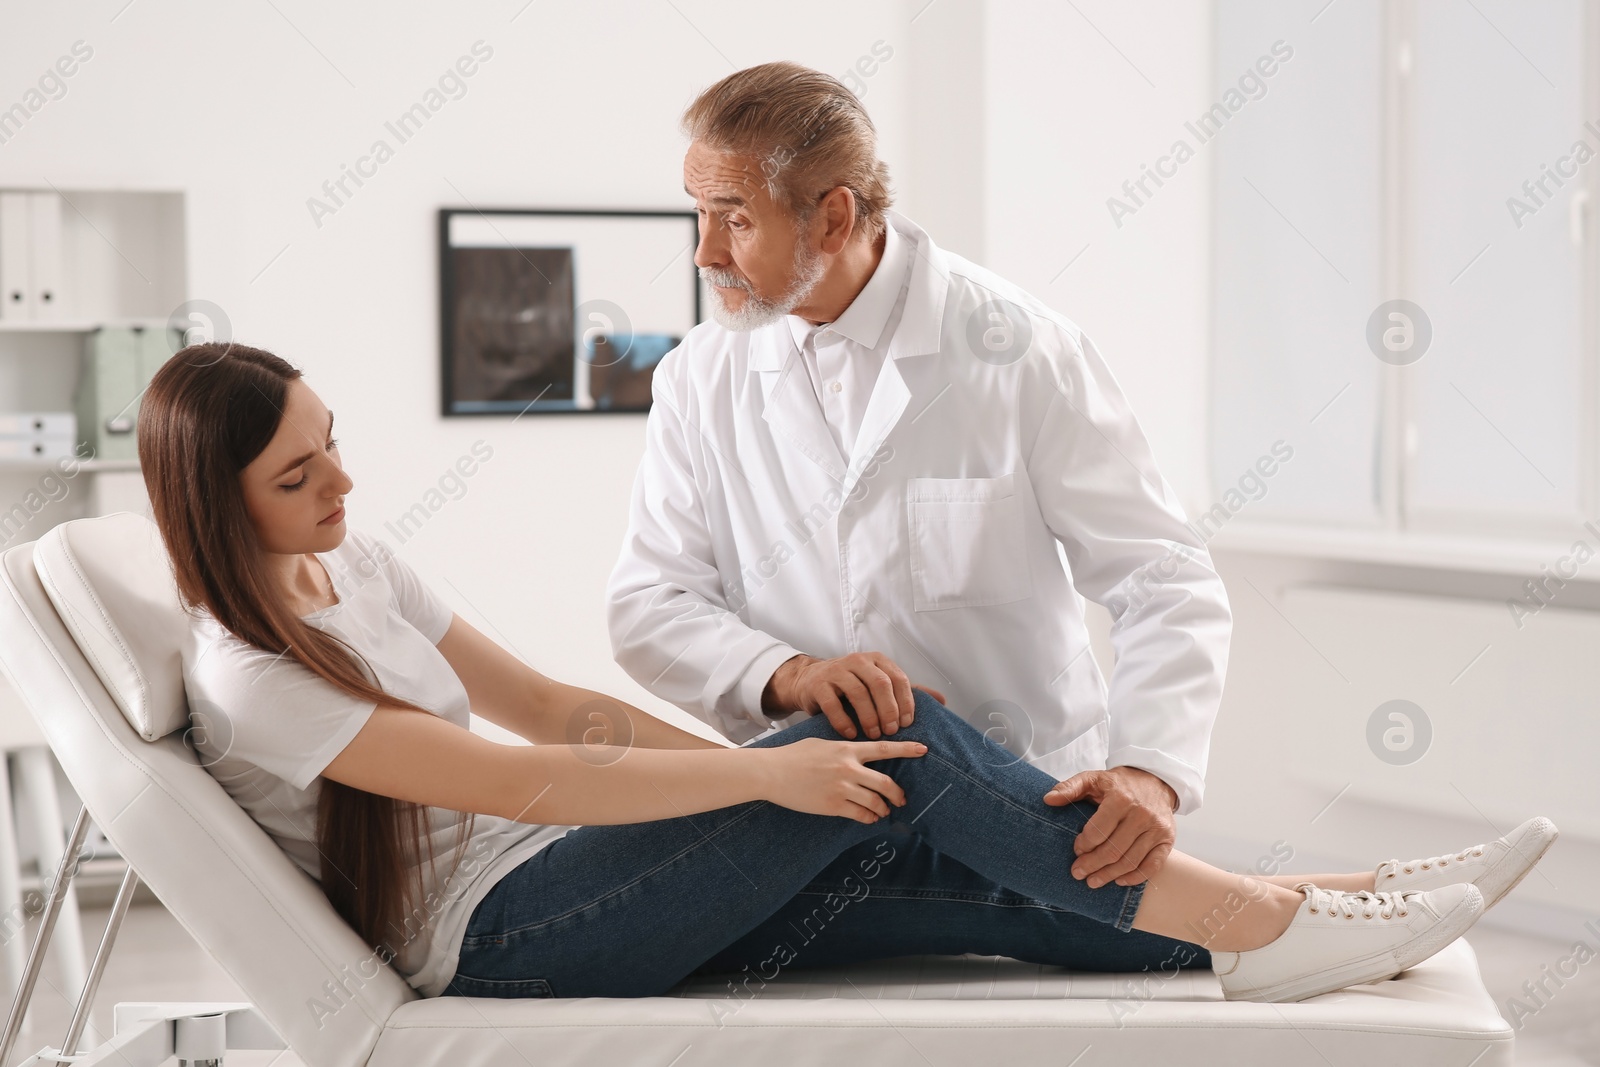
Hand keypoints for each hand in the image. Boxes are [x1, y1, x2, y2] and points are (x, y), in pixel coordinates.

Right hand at [754, 736, 927, 823]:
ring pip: (876, 802)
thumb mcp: (820, 742)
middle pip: (886, 782)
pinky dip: (868, 818)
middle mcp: (849, 767)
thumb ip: (841, 747)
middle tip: (901, 799)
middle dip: (897, 793)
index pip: (884, 748)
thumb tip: (854, 751)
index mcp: (847, 748)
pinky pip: (860, 815)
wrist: (772, 772)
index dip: (907, 749)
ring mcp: (842, 787)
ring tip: (883, 811)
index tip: (924, 750)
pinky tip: (868, 818)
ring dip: (883, 809)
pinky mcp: (833, 805)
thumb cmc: (792, 755)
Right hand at [762, 652, 945, 739]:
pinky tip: (851, 733)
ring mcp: (836, 670)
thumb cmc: (850, 686)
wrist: (810, 681)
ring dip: (869, 716)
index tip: (907, 723)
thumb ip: (907, 691)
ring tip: (873, 735)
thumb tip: (941, 700)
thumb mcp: (879, 684)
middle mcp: (857, 661)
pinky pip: (833, 703)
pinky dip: (844, 720)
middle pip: (880, 683)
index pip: (898, 678)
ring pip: (858, 692)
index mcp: (877, 660)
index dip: (905, 701)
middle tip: (892, 731)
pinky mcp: (818, 684)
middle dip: (889, 710)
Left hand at [1044, 767, 1177, 887]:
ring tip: (1093, 881)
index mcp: (1121, 798)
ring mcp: (1156, 829)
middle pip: (1113, 850)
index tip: (1076, 850)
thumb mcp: (1093, 778)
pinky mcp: (1167, 840)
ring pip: (1130, 861)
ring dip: (1109, 875)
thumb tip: (1048, 799)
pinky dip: (1135, 877)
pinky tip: (1119, 881)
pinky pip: (1152, 866)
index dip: (1084, 844)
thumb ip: (1070, 787)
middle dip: (1092, 865)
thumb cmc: (1119, 784)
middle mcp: (1142, 814)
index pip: (1099, 830)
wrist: (1155, 780)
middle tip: (1077, 873)